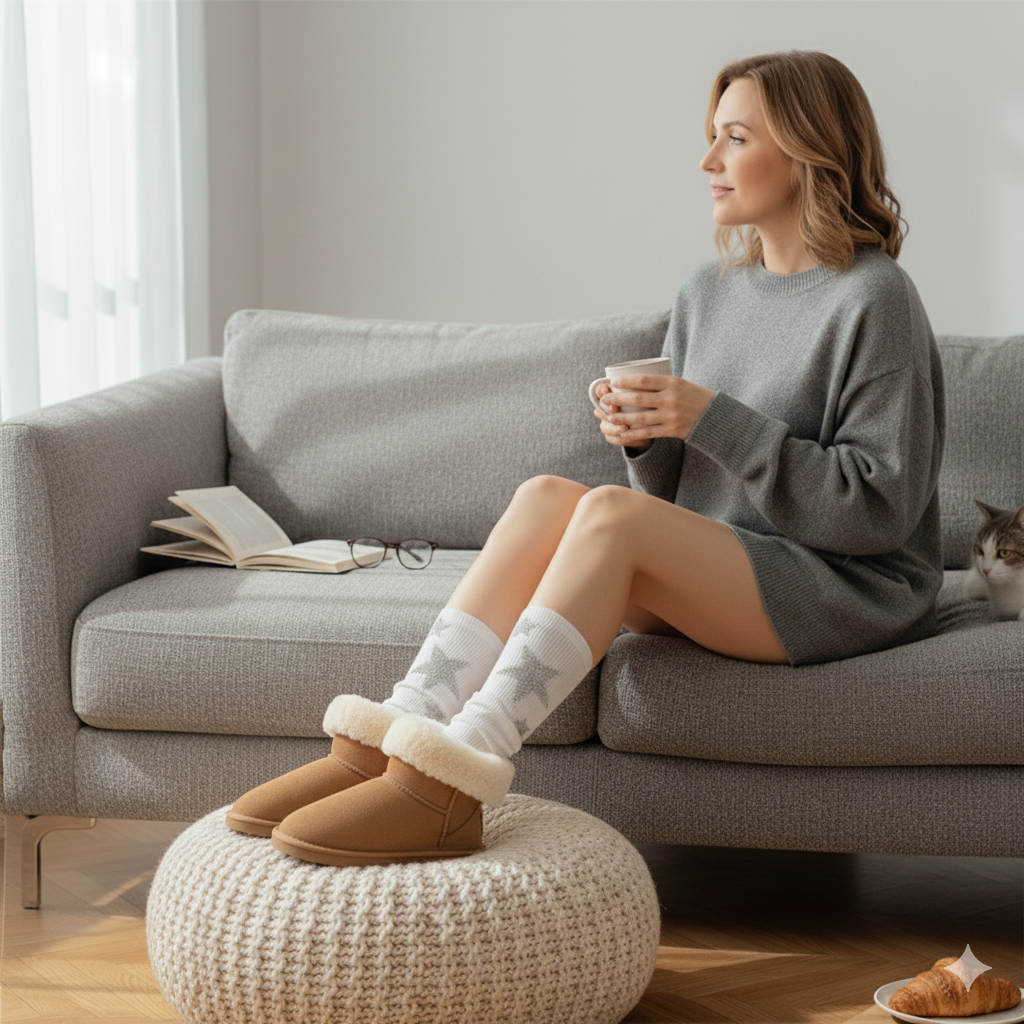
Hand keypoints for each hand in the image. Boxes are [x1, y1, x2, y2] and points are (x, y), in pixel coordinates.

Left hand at [593, 374, 715, 449]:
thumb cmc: (693, 397)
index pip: (644, 380)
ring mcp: (671, 416)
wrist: (714, 416)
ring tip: (609, 417)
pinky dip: (633, 434)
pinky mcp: (672, 430)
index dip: (626, 381)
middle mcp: (671, 399)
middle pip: (638, 399)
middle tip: (605, 399)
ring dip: (622, 418)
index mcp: (672, 383)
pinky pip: (648, 432)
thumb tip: (633, 380)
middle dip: (618, 399)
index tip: (613, 382)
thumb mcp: (680, 383)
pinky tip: (622, 433)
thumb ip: (660, 383)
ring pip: (640, 418)